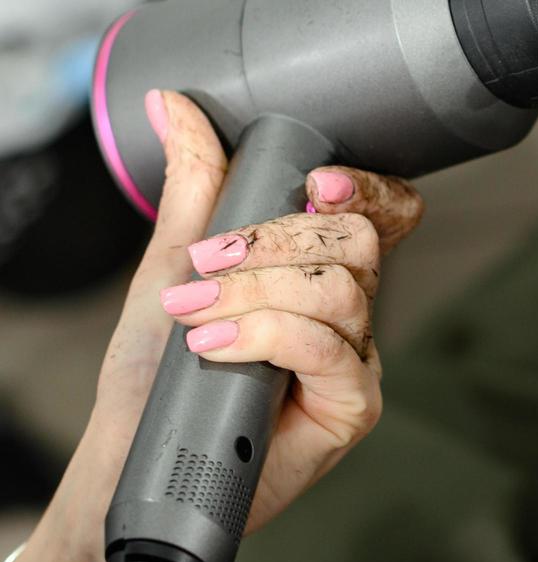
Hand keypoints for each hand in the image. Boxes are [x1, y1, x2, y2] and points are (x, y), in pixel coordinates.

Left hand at [0, 91, 423, 561]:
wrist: (131, 457)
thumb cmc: (156, 372)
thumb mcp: (172, 262)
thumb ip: (195, 185)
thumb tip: (173, 104)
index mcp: (321, 268)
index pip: (382, 211)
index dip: (367, 188)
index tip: (315, 181)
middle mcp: (349, 309)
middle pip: (360, 242)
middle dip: (277, 240)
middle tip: (208, 261)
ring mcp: (356, 358)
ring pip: (343, 292)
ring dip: (255, 293)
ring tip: (194, 312)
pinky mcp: (352, 406)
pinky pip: (330, 350)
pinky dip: (266, 336)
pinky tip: (216, 346)